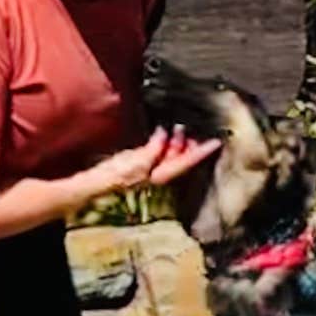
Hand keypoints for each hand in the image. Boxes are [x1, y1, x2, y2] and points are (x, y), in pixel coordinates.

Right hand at [84, 129, 219, 199]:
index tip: (217, 142)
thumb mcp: (137, 160)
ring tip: (179, 130)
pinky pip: (160, 155)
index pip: (187, 161)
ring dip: (177, 143)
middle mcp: (161, 175)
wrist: (98, 185)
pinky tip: (161, 138)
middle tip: (192, 129)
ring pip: (172, 157)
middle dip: (189, 144)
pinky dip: (164, 145)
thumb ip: (154, 148)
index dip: (202, 151)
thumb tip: (165, 133)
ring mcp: (152, 172)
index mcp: (163, 174)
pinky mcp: (143, 169)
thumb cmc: (116, 175)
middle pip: (181, 159)